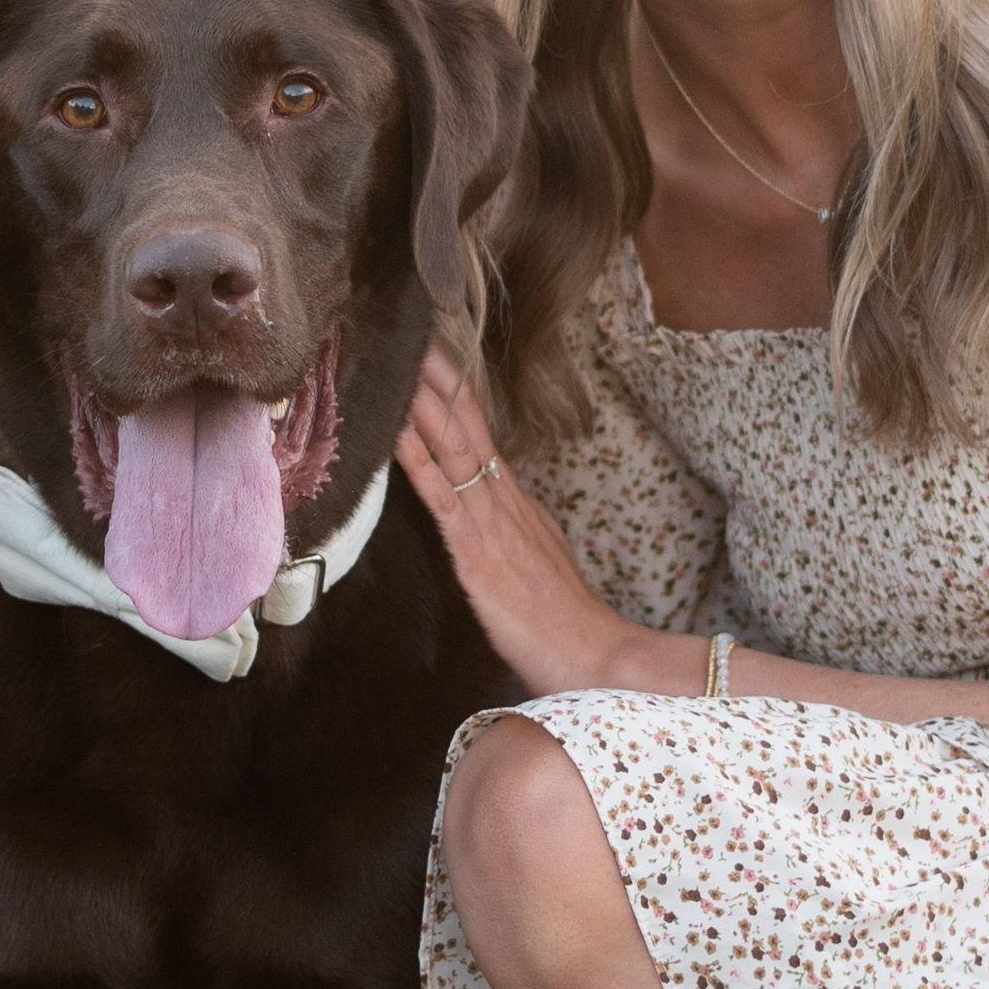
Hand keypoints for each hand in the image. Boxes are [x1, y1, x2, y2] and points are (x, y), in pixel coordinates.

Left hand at [401, 346, 668, 700]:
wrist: (592, 653)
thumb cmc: (564, 621)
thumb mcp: (538, 564)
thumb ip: (514, 537)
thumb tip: (494, 521)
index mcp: (517, 504)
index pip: (483, 437)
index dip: (459, 398)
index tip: (438, 359)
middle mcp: (505, 502)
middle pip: (469, 429)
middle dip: (441, 382)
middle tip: (416, 335)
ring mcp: (492, 523)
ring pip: (454, 450)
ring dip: (426, 406)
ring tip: (403, 363)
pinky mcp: (477, 552)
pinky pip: (442, 496)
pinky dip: (417, 459)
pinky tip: (396, 432)